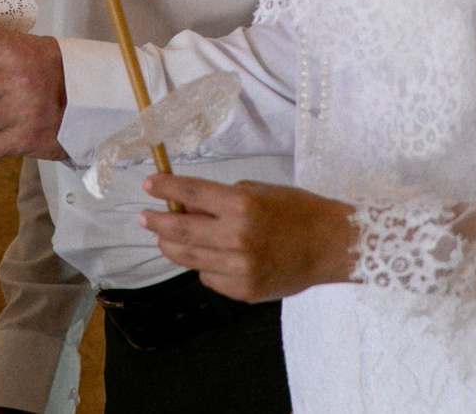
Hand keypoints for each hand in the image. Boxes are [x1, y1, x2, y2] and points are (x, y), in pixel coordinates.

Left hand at [140, 174, 358, 303]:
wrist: (331, 246)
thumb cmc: (297, 211)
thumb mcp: (258, 191)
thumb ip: (220, 199)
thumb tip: (185, 205)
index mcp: (242, 205)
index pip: (191, 193)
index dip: (165, 188)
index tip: (148, 185)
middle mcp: (237, 237)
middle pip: (180, 231)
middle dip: (157, 222)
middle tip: (145, 218)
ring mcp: (240, 268)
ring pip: (189, 258)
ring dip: (172, 245)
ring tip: (166, 237)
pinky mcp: (244, 291)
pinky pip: (210, 278)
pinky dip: (205, 265)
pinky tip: (211, 257)